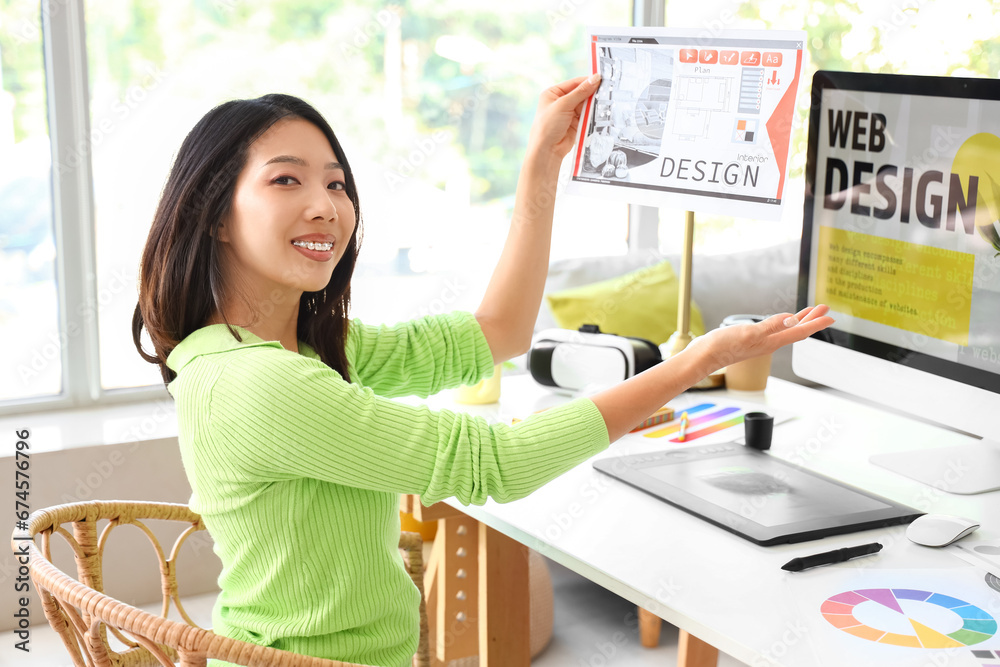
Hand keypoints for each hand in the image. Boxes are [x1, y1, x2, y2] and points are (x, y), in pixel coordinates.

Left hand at [527, 73, 601, 160]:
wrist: (547, 150)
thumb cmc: (547, 126)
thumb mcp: (563, 104)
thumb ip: (581, 92)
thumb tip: (595, 78)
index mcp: (553, 93)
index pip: (574, 83)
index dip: (587, 81)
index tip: (601, 79)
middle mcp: (561, 102)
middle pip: (581, 93)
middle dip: (592, 94)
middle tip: (605, 92)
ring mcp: (569, 113)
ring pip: (586, 105)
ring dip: (593, 105)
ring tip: (604, 103)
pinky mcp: (576, 123)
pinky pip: (588, 116)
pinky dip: (593, 115)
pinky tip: (600, 113)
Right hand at [686, 305, 834, 374]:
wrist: (703, 357)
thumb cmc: (723, 346)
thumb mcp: (749, 333)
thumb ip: (770, 326)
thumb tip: (792, 318)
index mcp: (771, 341)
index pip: (799, 331)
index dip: (816, 323)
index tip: (830, 316)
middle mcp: (769, 342)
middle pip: (796, 330)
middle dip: (811, 319)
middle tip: (824, 308)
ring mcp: (759, 342)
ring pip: (786, 330)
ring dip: (799, 321)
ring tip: (809, 313)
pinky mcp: (750, 339)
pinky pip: (774, 330)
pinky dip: (783, 323)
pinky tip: (781, 321)